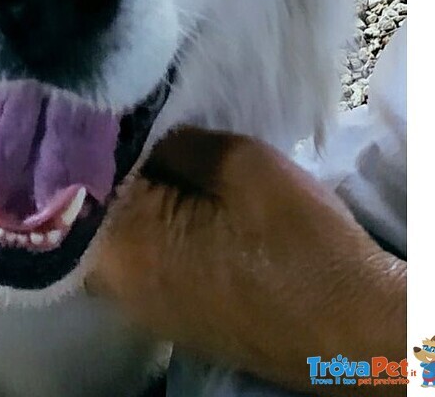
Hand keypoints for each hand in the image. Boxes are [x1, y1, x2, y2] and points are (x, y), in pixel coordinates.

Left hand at [88, 127, 405, 393]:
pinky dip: (142, 220)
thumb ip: (174, 140)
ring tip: (147, 148)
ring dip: (126, 191)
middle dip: (104, 161)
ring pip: (110, 230)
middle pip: (87, 206)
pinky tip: (167, 192)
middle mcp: (114, 285)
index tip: (102, 101)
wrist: (357, 333)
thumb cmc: (300, 244)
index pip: (77, 177)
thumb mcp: (240, 163)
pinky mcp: (165, 313)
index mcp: (123, 249)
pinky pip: (134, 254)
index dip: (88, 133)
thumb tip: (139, 129)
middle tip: (124, 117)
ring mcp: (138, 306)